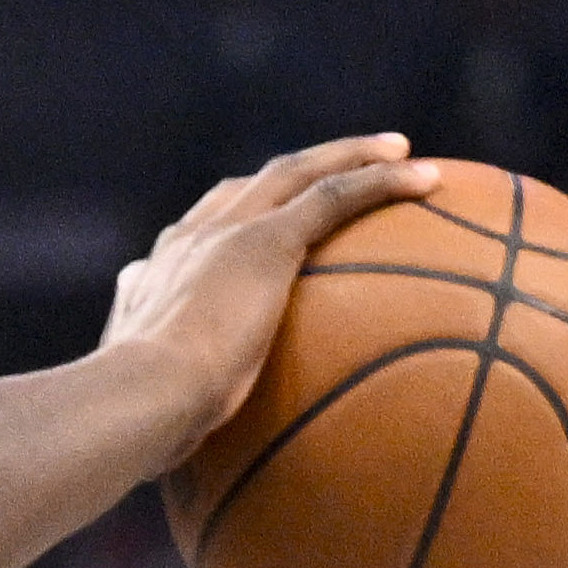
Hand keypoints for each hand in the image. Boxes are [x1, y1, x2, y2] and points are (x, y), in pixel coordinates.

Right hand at [101, 136, 427, 448]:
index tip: (275, 212)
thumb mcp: (147, 392)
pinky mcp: (266, 241)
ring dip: (351, 156)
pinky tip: (426, 177)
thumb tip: (172, 403)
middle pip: (256, 184)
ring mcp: (228, 233)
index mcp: (159, 271)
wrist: (141, 397)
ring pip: (299, 173)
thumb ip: (163, 385)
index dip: (245, 210)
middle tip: (350, 160)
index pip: (207, 224)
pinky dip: (382, 180)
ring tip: (399, 151)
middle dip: (304, 167)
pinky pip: (336, 196)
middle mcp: (190, 238)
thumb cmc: (143, 416)